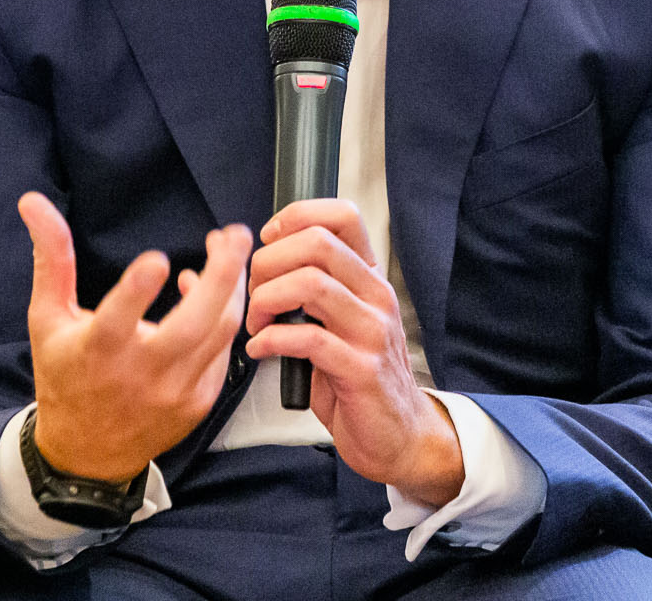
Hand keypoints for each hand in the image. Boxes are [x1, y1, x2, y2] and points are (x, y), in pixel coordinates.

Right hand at [19, 192, 251, 481]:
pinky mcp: (198, 402)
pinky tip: (210, 294)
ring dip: (231, 288)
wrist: (86, 453)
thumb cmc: (65, 376)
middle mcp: (142, 374)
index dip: (137, 291)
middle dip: (222, 274)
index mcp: (98, 352)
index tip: (156, 259)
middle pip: (194, 325)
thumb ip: (52, 259)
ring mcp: (175, 391)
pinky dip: (222, 319)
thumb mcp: (48, 318)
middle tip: (232, 234)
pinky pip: (222, 353)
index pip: (118, 321)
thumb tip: (34, 202)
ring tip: (227, 252)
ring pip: (220, 333)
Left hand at [243, 199, 463, 505]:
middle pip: (318, 243)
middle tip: (254, 291)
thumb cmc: (356, 377)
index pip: (343, 217)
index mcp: (369, 278)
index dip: (297, 217)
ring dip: (267, 299)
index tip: (269, 241)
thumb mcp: (337, 322)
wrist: (397, 435)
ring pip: (311, 283)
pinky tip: (261, 350)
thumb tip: (254, 258)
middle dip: (269, 261)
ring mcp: (372, 331)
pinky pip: (308, 338)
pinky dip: (272, 339)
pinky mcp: (362, 369)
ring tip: (257, 322)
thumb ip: (307, 289)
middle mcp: (376, 296)